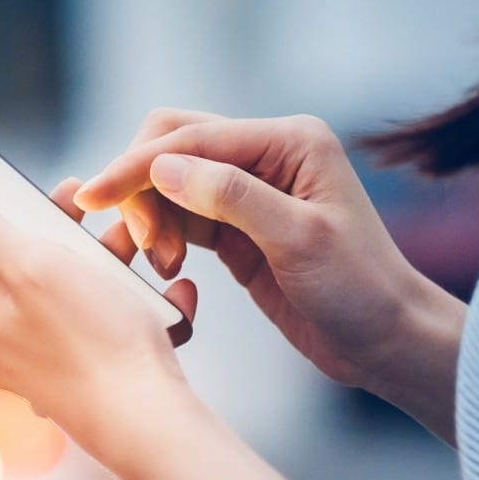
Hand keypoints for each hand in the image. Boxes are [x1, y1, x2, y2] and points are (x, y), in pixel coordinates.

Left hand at [0, 177, 198, 444]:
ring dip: (108, 267)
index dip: (10, 209)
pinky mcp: (83, 380)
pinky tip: (162, 299)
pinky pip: (106, 327)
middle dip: (69, 236)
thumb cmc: (94, 342)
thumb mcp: (30, 264)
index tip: (51, 195)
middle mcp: (3, 342)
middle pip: (27, 267)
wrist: (149, 421)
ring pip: (72, 294)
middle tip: (103, 220)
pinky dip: (134, 307)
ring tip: (141, 254)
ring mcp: (43, 365)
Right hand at [75, 110, 436, 388]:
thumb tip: (162, 166)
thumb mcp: (299, 240)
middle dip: (141, 189)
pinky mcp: (238, 229)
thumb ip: (231, 197)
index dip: (136, 165)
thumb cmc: (360, 289)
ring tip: (161, 267)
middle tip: (136, 244)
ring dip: (151, 220)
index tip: (91, 197)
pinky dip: (162, 237)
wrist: (387, 342)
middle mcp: (268, 154)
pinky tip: (164, 270)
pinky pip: (181, 217)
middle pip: (174, 146)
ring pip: (171, 184)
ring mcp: (251, 191)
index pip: (193, 137)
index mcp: (290, 140)